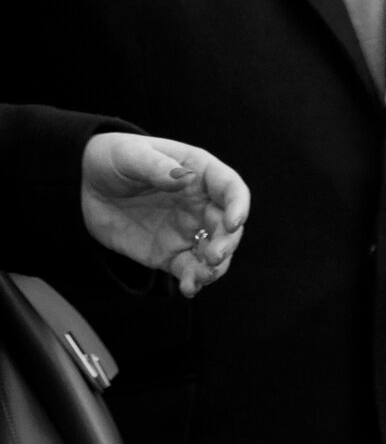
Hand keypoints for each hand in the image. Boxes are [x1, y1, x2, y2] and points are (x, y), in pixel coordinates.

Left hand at [79, 133, 249, 296]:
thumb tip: (182, 179)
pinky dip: (194, 280)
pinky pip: (188, 269)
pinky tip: (190, 288)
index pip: (231, 189)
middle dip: (228, 242)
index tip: (234, 223)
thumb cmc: (116, 158)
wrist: (88, 184)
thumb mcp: (131, 155)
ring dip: (216, 266)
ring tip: (203, 277)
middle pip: (227, 225)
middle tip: (215, 256)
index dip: (238, 206)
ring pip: (213, 250)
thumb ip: (156, 166)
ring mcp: (186, 229)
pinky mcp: (168, 252)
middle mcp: (200, 203)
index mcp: (200, 173)